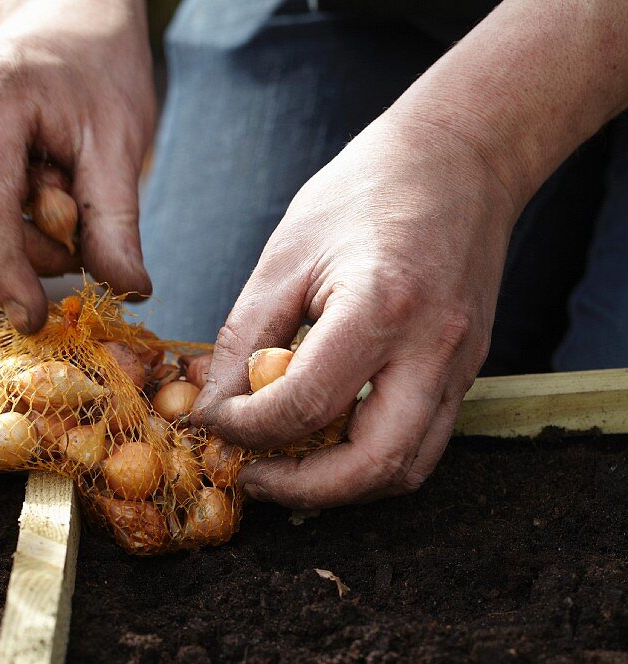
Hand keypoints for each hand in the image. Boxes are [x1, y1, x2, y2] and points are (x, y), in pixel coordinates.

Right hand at [0, 0, 154, 332]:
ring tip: (50, 201)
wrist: (65, 25)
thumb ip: (118, 222)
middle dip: (24, 256)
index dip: (6, 271)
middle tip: (74, 223)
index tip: (34, 318)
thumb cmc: (98, 75)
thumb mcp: (121, 145)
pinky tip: (24, 199)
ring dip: (11, 248)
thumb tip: (129, 290)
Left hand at [191, 111, 518, 508]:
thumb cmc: (368, 191)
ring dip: (341, 487)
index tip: (215, 425)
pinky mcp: (466, 375)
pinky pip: (422, 446)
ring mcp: (459, 368)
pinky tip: (330, 444)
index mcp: (381, 306)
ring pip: (405, 470)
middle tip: (255, 478)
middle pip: (371, 465)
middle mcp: (432, 349)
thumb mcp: (286, 254)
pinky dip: (371, 462)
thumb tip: (213, 408)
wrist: (462, 158)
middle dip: (302, 489)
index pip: (306, 405)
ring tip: (289, 468)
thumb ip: (246, 339)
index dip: (247, 430)